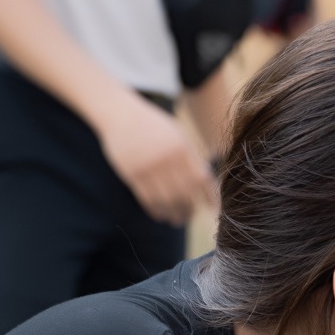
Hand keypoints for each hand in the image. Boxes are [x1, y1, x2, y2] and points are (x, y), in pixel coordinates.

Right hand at [95, 94, 210, 225]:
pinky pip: (147, 199)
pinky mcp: (132, 174)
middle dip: (190, 209)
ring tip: (177, 220)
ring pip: (166, 200)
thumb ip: (191, 157)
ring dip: (173, 214)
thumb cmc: (153, 126)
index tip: (214, 209)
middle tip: (190, 216)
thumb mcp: (176, 135)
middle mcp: (166, 159)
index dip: (210, 196)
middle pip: (185, 193)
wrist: (120, 114)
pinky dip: (156, 210)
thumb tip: (206, 184)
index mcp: (181, 148)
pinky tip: (160, 215)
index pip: (202, 179)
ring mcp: (148, 167)